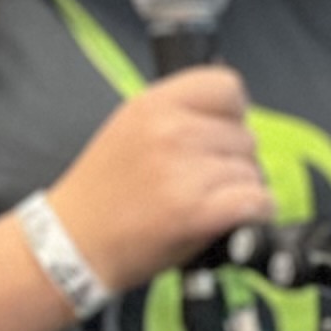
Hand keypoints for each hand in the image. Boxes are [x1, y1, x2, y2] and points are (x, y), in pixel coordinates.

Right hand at [45, 69, 273, 295]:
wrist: (74, 244)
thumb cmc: (102, 194)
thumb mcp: (129, 129)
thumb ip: (177, 114)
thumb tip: (233, 112)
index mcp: (153, 104)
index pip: (227, 86)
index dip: (232, 114)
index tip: (220, 134)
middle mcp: (170, 131)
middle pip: (244, 135)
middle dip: (232, 160)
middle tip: (202, 182)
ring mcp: (183, 172)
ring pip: (252, 171)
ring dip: (239, 190)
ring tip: (204, 203)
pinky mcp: (196, 212)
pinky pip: (256, 200)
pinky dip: (254, 212)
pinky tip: (234, 218)